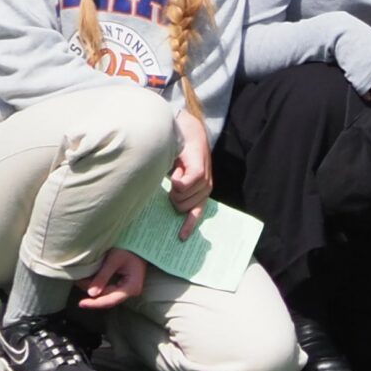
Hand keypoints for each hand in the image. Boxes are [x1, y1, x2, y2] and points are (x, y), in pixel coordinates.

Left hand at [77, 248, 148, 310]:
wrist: (137, 242)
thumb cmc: (128, 249)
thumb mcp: (114, 260)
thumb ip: (103, 277)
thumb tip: (91, 294)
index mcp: (132, 286)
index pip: (111, 300)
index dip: (95, 303)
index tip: (81, 303)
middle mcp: (130, 291)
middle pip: (107, 298)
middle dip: (91, 294)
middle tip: (78, 283)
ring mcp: (126, 289)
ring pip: (105, 295)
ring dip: (92, 289)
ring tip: (81, 279)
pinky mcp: (122, 286)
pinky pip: (107, 290)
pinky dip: (97, 286)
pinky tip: (88, 280)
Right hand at [168, 112, 212, 236]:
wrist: (186, 132)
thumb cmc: (179, 156)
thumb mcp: (176, 177)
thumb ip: (174, 192)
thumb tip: (164, 206)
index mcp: (201, 191)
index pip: (196, 213)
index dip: (188, 225)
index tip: (181, 238)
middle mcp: (205, 188)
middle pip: (181, 208)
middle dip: (173, 196)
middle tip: (175, 178)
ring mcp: (205, 180)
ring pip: (180, 198)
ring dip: (173, 185)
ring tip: (178, 170)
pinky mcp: (200, 172)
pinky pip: (183, 186)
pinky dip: (176, 179)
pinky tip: (178, 168)